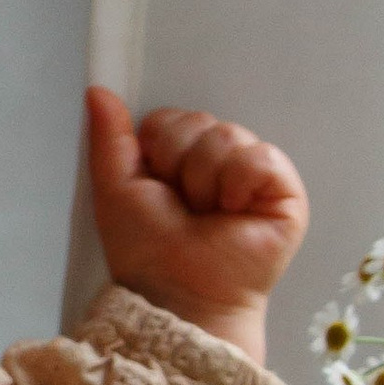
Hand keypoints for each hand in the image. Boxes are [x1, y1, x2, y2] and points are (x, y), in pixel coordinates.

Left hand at [84, 83, 307, 358]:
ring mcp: (254, 176)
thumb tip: (97, 90)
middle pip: (201, 121)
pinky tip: (235, 213)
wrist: (180, 294)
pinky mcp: (285, 193)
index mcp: (182, 159)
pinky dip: (240, 183)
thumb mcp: (116, 188)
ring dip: (206, 180)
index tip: (156, 186)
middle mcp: (220, 162)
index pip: (172, 119)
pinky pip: (262, 156)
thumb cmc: (147, 252)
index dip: (159, 148)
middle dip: (182, 165)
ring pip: (229, 135)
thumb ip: (109, 138)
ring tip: (209, 215)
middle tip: (185, 207)